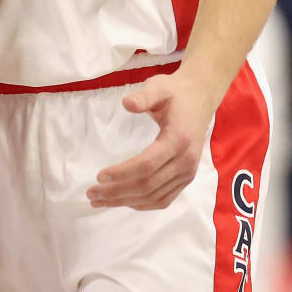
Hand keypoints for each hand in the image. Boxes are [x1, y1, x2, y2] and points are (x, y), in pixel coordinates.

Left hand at [89, 69, 217, 209]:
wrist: (199, 100)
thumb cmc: (175, 94)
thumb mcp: (160, 86)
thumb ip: (144, 95)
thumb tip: (126, 103)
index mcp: (178, 139)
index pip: (147, 164)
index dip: (122, 173)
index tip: (99, 175)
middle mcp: (186, 160)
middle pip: (148, 185)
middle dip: (117, 192)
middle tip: (91, 193)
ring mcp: (187, 172)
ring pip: (153, 196)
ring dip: (124, 201)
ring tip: (99, 200)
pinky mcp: (186, 179)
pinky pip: (163, 200)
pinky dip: (141, 204)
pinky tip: (123, 201)